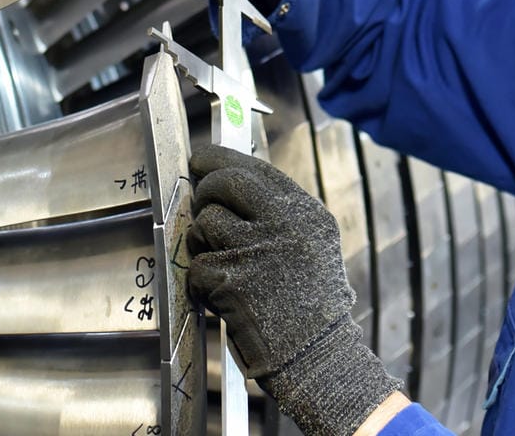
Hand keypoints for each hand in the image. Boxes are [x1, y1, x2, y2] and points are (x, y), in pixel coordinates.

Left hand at [187, 145, 400, 435]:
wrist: (318, 357)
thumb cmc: (311, 304)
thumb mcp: (311, 246)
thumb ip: (277, 214)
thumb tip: (224, 182)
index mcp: (306, 213)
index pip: (255, 168)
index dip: (220, 158)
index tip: (200, 158)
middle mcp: (284, 225)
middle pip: (225, 183)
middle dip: (205, 191)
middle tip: (201, 204)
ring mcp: (256, 251)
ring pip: (205, 224)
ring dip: (203, 244)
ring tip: (224, 266)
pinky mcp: (232, 280)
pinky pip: (196, 265)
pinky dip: (201, 282)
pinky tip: (222, 296)